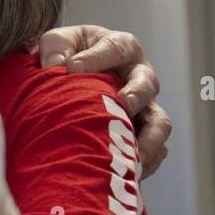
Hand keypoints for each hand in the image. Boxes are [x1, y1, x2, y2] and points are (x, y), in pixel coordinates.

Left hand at [36, 25, 170, 176]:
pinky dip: (145, 162)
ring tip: (133, 152)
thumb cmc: (65, 53)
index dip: (96, 58)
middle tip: (123, 104)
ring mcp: (144, 107)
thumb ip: (56, 48)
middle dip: (137, 94)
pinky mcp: (141, 133)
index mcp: (121, 47)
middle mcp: (139, 76)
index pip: (115, 48)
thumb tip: (58, 66)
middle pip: (148, 85)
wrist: (67, 77)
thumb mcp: (57, 42)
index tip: (71, 68)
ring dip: (149, 138)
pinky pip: (154, 150)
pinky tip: (129, 173)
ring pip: (159, 122)